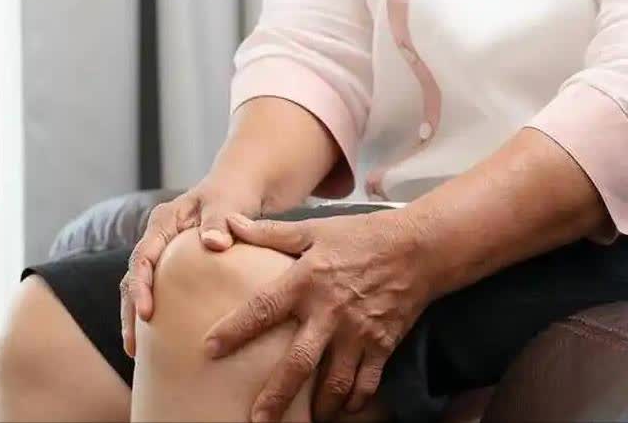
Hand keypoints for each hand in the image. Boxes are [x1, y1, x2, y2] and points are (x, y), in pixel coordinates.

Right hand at [119, 179, 263, 356]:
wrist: (241, 187)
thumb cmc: (233, 192)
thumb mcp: (227, 201)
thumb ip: (219, 220)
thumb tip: (214, 244)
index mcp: (163, 221)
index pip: (143, 257)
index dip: (140, 286)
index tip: (146, 313)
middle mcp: (157, 236)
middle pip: (134, 276)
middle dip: (131, 310)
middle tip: (133, 347)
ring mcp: (164, 250)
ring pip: (142, 285)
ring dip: (136, 315)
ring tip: (136, 352)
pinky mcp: (174, 263)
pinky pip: (159, 289)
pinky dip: (156, 311)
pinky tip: (158, 339)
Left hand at [205, 210, 433, 421]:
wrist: (418, 247)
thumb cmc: (361, 235)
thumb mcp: (314, 228)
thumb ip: (270, 231)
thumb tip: (229, 224)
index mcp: (307, 281)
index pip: (263, 308)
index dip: (235, 329)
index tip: (209, 350)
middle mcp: (330, 312)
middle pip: (299, 361)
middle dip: (276, 394)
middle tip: (256, 419)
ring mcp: (358, 332)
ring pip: (335, 382)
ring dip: (317, 407)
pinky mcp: (383, 344)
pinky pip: (367, 383)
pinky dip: (354, 401)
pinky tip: (342, 411)